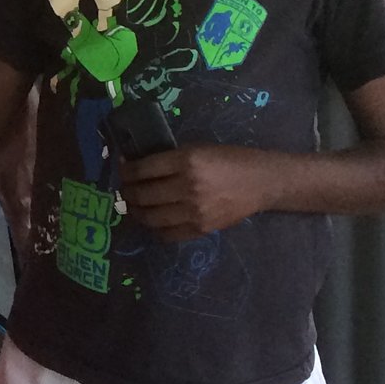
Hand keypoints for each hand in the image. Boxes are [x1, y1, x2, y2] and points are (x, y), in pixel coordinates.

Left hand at [119, 145, 279, 242]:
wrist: (261, 182)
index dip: (126, 171)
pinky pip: (167, 234)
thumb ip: (170, 158)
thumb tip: (139, 166)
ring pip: (150, 217)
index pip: (142, 170)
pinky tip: (153, 221)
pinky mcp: (200, 229)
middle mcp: (187, 187)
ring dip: (136, 212)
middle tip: (125, 189)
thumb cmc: (229, 159)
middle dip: (127, 192)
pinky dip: (155, 229)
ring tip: (134, 207)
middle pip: (142, 195)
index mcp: (185, 161)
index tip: (123, 170)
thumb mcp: (198, 149)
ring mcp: (193, 211)